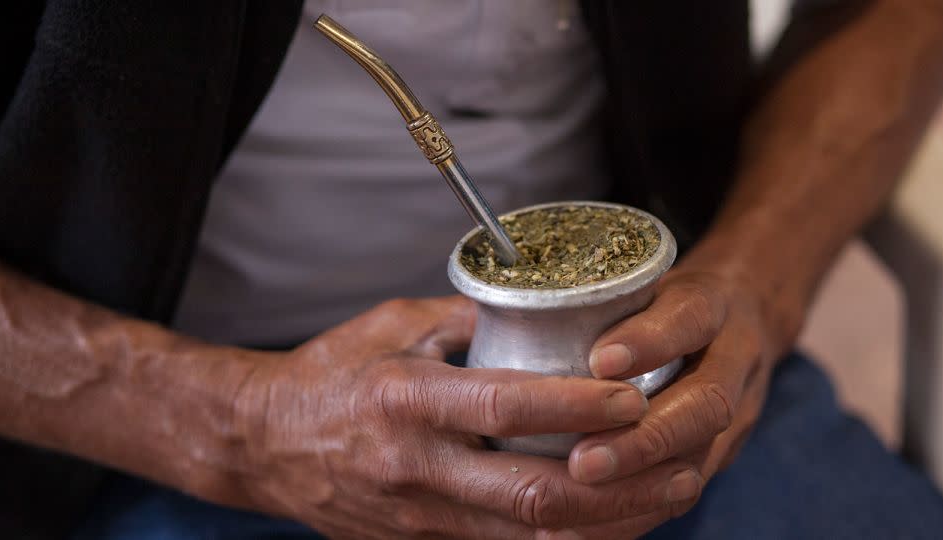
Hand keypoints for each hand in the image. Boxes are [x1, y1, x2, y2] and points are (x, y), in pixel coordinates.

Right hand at [218, 297, 700, 538]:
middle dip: (618, 484)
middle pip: (532, 493)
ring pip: (531, 534)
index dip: (576, 407)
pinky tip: (616, 520)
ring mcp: (421, 517)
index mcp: (407, 401)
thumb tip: (535, 310)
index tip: (633, 396)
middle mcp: (417, 468)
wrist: (263, 443)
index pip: (504, 407)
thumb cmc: (330, 373)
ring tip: (670, 495)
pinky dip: (569, 537)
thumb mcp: (391, 324)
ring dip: (610, 521)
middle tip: (679, 460)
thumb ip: (465, 319)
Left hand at [562, 256, 797, 537]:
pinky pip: (684, 491)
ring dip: (640, 482)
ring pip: (700, 456)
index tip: (600, 360)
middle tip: (584, 460)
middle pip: (706, 404)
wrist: (740, 320)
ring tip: (582, 490)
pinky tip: (590, 520)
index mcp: (709, 305)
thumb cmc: (664, 299)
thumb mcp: (642, 278)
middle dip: (644, 438)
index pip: (689, 317)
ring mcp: (733, 414)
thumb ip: (582, 294)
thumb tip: (477, 309)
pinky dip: (638, 511)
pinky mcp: (717, 454)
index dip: (649, 341)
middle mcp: (731, 360)